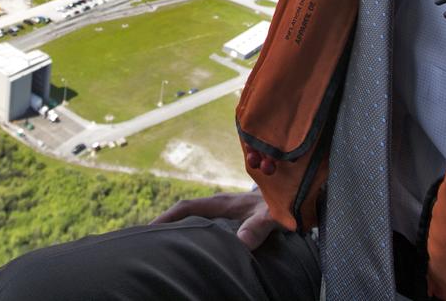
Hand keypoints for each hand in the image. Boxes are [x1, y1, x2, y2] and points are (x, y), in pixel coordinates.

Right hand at [150, 191, 281, 250]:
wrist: (298, 194)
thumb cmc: (284, 203)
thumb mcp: (273, 216)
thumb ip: (259, 226)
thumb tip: (241, 242)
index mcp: (223, 202)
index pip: (188, 207)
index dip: (167, 217)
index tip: (149, 230)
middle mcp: (221, 206)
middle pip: (186, 214)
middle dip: (166, 225)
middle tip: (147, 242)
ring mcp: (226, 212)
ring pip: (196, 220)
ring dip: (181, 231)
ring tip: (164, 249)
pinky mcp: (234, 220)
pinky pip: (208, 228)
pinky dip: (197, 237)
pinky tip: (195, 252)